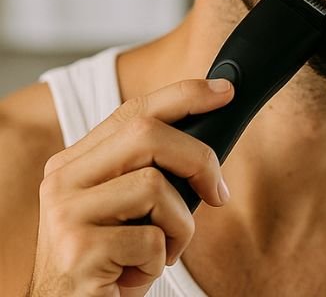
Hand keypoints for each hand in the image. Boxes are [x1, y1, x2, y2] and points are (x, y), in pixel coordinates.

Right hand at [29, 79, 233, 296]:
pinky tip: (137, 273)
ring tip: (162, 250)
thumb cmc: (110, 261)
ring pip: (155, 186)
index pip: (133, 111)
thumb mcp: (127, 208)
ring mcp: (66, 214)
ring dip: (179, 226)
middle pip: (148, 135)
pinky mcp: (79, 250)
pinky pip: (152, 238)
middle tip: (218, 193)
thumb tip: (208, 141)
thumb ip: (150, 171)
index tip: (224, 91)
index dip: (183, 96)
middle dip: (199, 159)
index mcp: (75, 163)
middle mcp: (63, 180)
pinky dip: (161, 259)